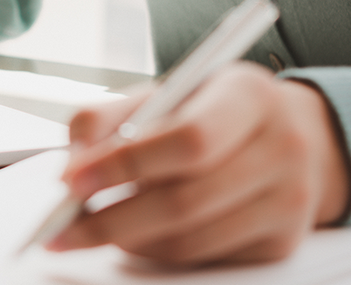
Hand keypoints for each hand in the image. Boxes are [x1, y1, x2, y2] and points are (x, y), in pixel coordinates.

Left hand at [48, 61, 350, 264]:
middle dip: (109, 219)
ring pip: (189, 241)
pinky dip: (156, 251)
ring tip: (93, 226)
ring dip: (128, 239)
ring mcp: (290, 201)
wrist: (288, 133)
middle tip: (60, 227)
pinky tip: (137, 233)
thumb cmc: (210, 109)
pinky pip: (203, 259)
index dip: (124, 164)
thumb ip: (107, 117)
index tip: (70, 181)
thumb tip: (72, 165)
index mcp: (248, 95)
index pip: (188, 139)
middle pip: (185, 200)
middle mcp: (282, 147)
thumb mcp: (163, 92)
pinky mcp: (282, 243)